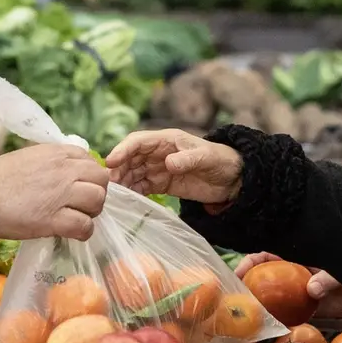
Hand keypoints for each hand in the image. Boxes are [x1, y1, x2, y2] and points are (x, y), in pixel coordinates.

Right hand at [0, 143, 108, 240]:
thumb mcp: (29, 157)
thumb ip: (52, 162)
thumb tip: (67, 172)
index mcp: (57, 153)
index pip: (91, 160)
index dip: (88, 177)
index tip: (78, 188)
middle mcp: (64, 170)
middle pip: (101, 179)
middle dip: (95, 193)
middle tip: (81, 205)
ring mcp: (61, 194)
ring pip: (98, 200)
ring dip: (91, 212)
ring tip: (76, 218)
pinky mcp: (54, 219)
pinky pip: (85, 225)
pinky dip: (83, 231)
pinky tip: (72, 232)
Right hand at [106, 129, 242, 204]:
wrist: (233, 179)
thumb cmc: (221, 161)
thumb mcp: (206, 158)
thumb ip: (188, 159)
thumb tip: (168, 163)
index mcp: (166, 140)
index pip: (138, 142)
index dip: (123, 150)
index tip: (111, 162)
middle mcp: (158, 153)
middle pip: (131, 159)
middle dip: (118, 170)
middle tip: (109, 185)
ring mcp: (158, 168)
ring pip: (133, 173)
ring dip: (123, 182)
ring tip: (114, 195)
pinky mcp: (161, 183)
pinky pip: (142, 186)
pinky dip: (133, 192)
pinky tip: (127, 201)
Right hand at [234, 252, 341, 316]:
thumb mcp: (341, 271)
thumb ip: (327, 278)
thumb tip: (312, 289)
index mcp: (299, 258)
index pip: (268, 255)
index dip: (251, 261)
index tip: (239, 272)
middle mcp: (293, 274)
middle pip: (264, 276)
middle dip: (247, 284)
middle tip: (235, 297)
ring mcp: (297, 292)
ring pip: (271, 296)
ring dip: (257, 304)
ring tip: (244, 316)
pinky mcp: (304, 309)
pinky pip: (284, 313)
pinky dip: (274, 320)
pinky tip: (265, 329)